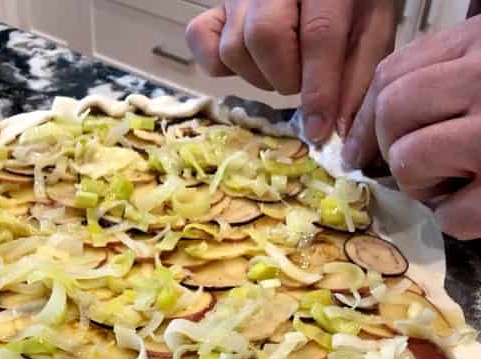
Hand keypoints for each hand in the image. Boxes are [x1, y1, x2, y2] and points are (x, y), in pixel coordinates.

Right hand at [185, 1, 397, 142]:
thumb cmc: (352, 1)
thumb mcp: (372, 26)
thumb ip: (359, 74)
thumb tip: (339, 130)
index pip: (318, 35)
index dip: (318, 89)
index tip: (319, 129)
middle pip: (265, 36)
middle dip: (285, 77)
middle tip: (301, 82)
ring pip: (234, 46)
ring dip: (259, 74)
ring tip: (282, 69)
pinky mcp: (217, 7)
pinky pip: (201, 39)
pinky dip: (217, 62)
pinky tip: (248, 65)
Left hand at [345, 18, 480, 239]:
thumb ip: (448, 72)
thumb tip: (373, 120)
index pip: (392, 75)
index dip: (363, 119)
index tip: (355, 150)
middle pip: (393, 113)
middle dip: (389, 149)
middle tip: (414, 167)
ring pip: (409, 161)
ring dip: (420, 185)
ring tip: (454, 182)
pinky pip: (449, 216)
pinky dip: (456, 219)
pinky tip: (480, 203)